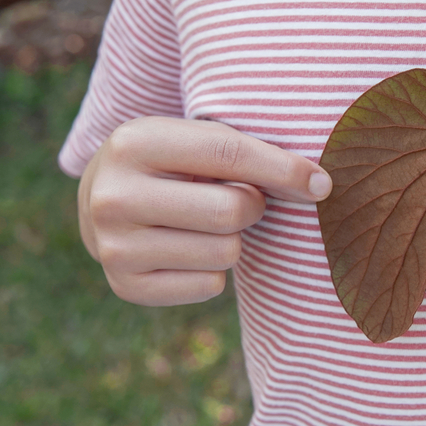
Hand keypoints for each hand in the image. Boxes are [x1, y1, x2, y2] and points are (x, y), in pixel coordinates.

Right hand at [77, 116, 331, 305]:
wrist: (103, 200)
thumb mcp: (196, 138)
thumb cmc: (174, 163)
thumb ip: (251, 153)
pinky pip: (210, 285)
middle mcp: (114, 196)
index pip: (228, 153)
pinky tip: (190, 249)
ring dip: (233, 240)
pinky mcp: (125, 286)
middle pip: (231, 212)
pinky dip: (214, 271)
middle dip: (253, 207)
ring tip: (206, 223)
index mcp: (134, 142)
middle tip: (239, 200)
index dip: (285, 169)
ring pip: (225, 253)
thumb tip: (320, 185)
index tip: (322, 183)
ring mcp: (114, 246)